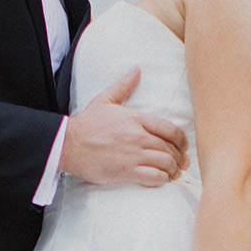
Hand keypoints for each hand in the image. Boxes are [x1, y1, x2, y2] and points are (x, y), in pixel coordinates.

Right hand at [60, 68, 188, 187]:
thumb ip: (124, 86)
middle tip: (180, 163)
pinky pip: (153, 177)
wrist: (68, 144)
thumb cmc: (87, 124)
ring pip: (165, 163)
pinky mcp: (125, 172)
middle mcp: (138, 136)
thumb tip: (137, 70)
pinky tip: (161, 180)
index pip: (170, 129)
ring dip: (172, 170)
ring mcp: (132, 155)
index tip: (183, 147)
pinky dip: (162, 180)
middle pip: (170, 148)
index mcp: (136, 119)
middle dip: (178, 158)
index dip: (182, 140)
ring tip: (172, 174)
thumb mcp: (105, 100)